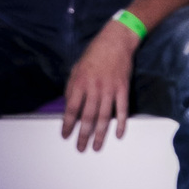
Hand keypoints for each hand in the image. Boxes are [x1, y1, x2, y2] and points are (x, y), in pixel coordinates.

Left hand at [61, 18, 139, 152]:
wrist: (116, 40)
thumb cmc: (93, 55)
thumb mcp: (76, 69)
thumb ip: (71, 88)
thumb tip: (68, 107)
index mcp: (80, 83)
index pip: (71, 109)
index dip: (67, 125)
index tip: (65, 136)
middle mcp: (94, 88)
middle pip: (87, 117)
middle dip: (83, 135)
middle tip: (80, 148)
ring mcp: (110, 89)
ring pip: (104, 117)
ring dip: (100, 135)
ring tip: (96, 148)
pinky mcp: (123, 89)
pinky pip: (122, 110)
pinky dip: (121, 123)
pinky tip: (118, 135)